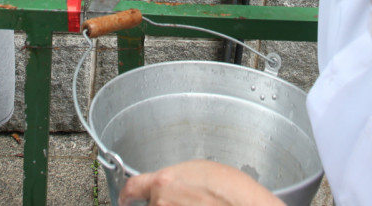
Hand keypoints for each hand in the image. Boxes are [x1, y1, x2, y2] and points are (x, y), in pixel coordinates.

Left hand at [119, 160, 282, 205]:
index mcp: (163, 182)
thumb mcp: (198, 170)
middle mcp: (160, 203)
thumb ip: (174, 179)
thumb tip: (167, 186)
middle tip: (185, 203)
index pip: (132, 188)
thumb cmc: (230, 188)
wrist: (245, 205)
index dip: (127, 194)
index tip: (125, 199)